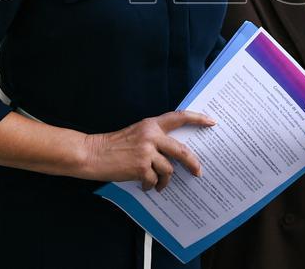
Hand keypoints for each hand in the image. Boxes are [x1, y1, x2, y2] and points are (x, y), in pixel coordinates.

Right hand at [81, 111, 214, 191]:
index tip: (211, 121)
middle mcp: (151, 135)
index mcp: (151, 124)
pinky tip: (145, 186)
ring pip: (168, 170)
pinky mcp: (140, 167)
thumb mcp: (136, 134)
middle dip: (192, 163)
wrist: (93, 153)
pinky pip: (154, 180)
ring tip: (158, 185)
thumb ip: (154, 139)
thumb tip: (172, 155)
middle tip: (198, 172)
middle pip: (181, 150)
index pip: (178, 117)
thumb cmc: (114, 145)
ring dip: (165, 181)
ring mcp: (146, 151)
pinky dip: (151, 186)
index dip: (197, 118)